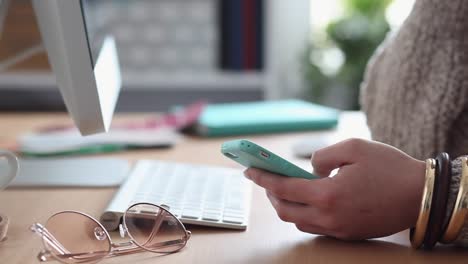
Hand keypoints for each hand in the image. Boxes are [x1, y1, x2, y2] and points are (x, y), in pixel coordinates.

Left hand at [244, 138, 425, 239]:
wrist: (421, 195)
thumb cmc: (389, 168)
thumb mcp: (354, 147)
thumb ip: (324, 155)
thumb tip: (310, 168)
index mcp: (328, 194)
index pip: (284, 187)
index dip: (263, 178)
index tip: (249, 170)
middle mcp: (330, 216)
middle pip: (286, 211)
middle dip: (271, 195)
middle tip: (265, 179)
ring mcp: (339, 228)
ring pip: (299, 222)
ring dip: (286, 206)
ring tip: (284, 189)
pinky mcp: (348, 233)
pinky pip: (316, 227)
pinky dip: (304, 215)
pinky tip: (307, 201)